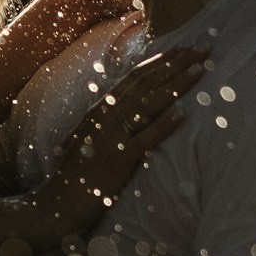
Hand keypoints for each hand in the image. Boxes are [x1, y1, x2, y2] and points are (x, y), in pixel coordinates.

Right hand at [13, 41, 200, 253]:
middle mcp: (104, 118)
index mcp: (100, 111)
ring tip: (199, 70)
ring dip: (175, 84)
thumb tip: (134, 114)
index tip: (184, 49)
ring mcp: (109, 138)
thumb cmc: (77, 179)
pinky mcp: (115, 161)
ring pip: (147, 104)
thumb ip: (110, 126)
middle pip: (145, 83)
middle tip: (201, 48)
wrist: (54, 207)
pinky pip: (144, 139)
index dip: (160, 61)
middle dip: (175, 63)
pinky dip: (164, 125)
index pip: (134, 78)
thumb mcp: (92, 143)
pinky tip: (183, 113)